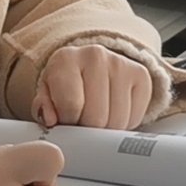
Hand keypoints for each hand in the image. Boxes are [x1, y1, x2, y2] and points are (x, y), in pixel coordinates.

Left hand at [34, 44, 152, 128]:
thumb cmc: (65, 84)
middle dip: (87, 129)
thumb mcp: (46, 94)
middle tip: (82, 122)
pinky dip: (124, 124)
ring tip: (96, 118)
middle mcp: (96, 56)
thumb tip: (49, 119)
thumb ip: (43, 107)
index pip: (71, 105)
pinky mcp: (142, 75)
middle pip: (96, 117)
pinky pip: (135, 118)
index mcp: (66, 59)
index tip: (66, 122)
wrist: (89, 64)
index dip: (68, 123)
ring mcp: (122, 64)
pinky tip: (112, 113)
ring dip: (106, 129)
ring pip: (117, 121)